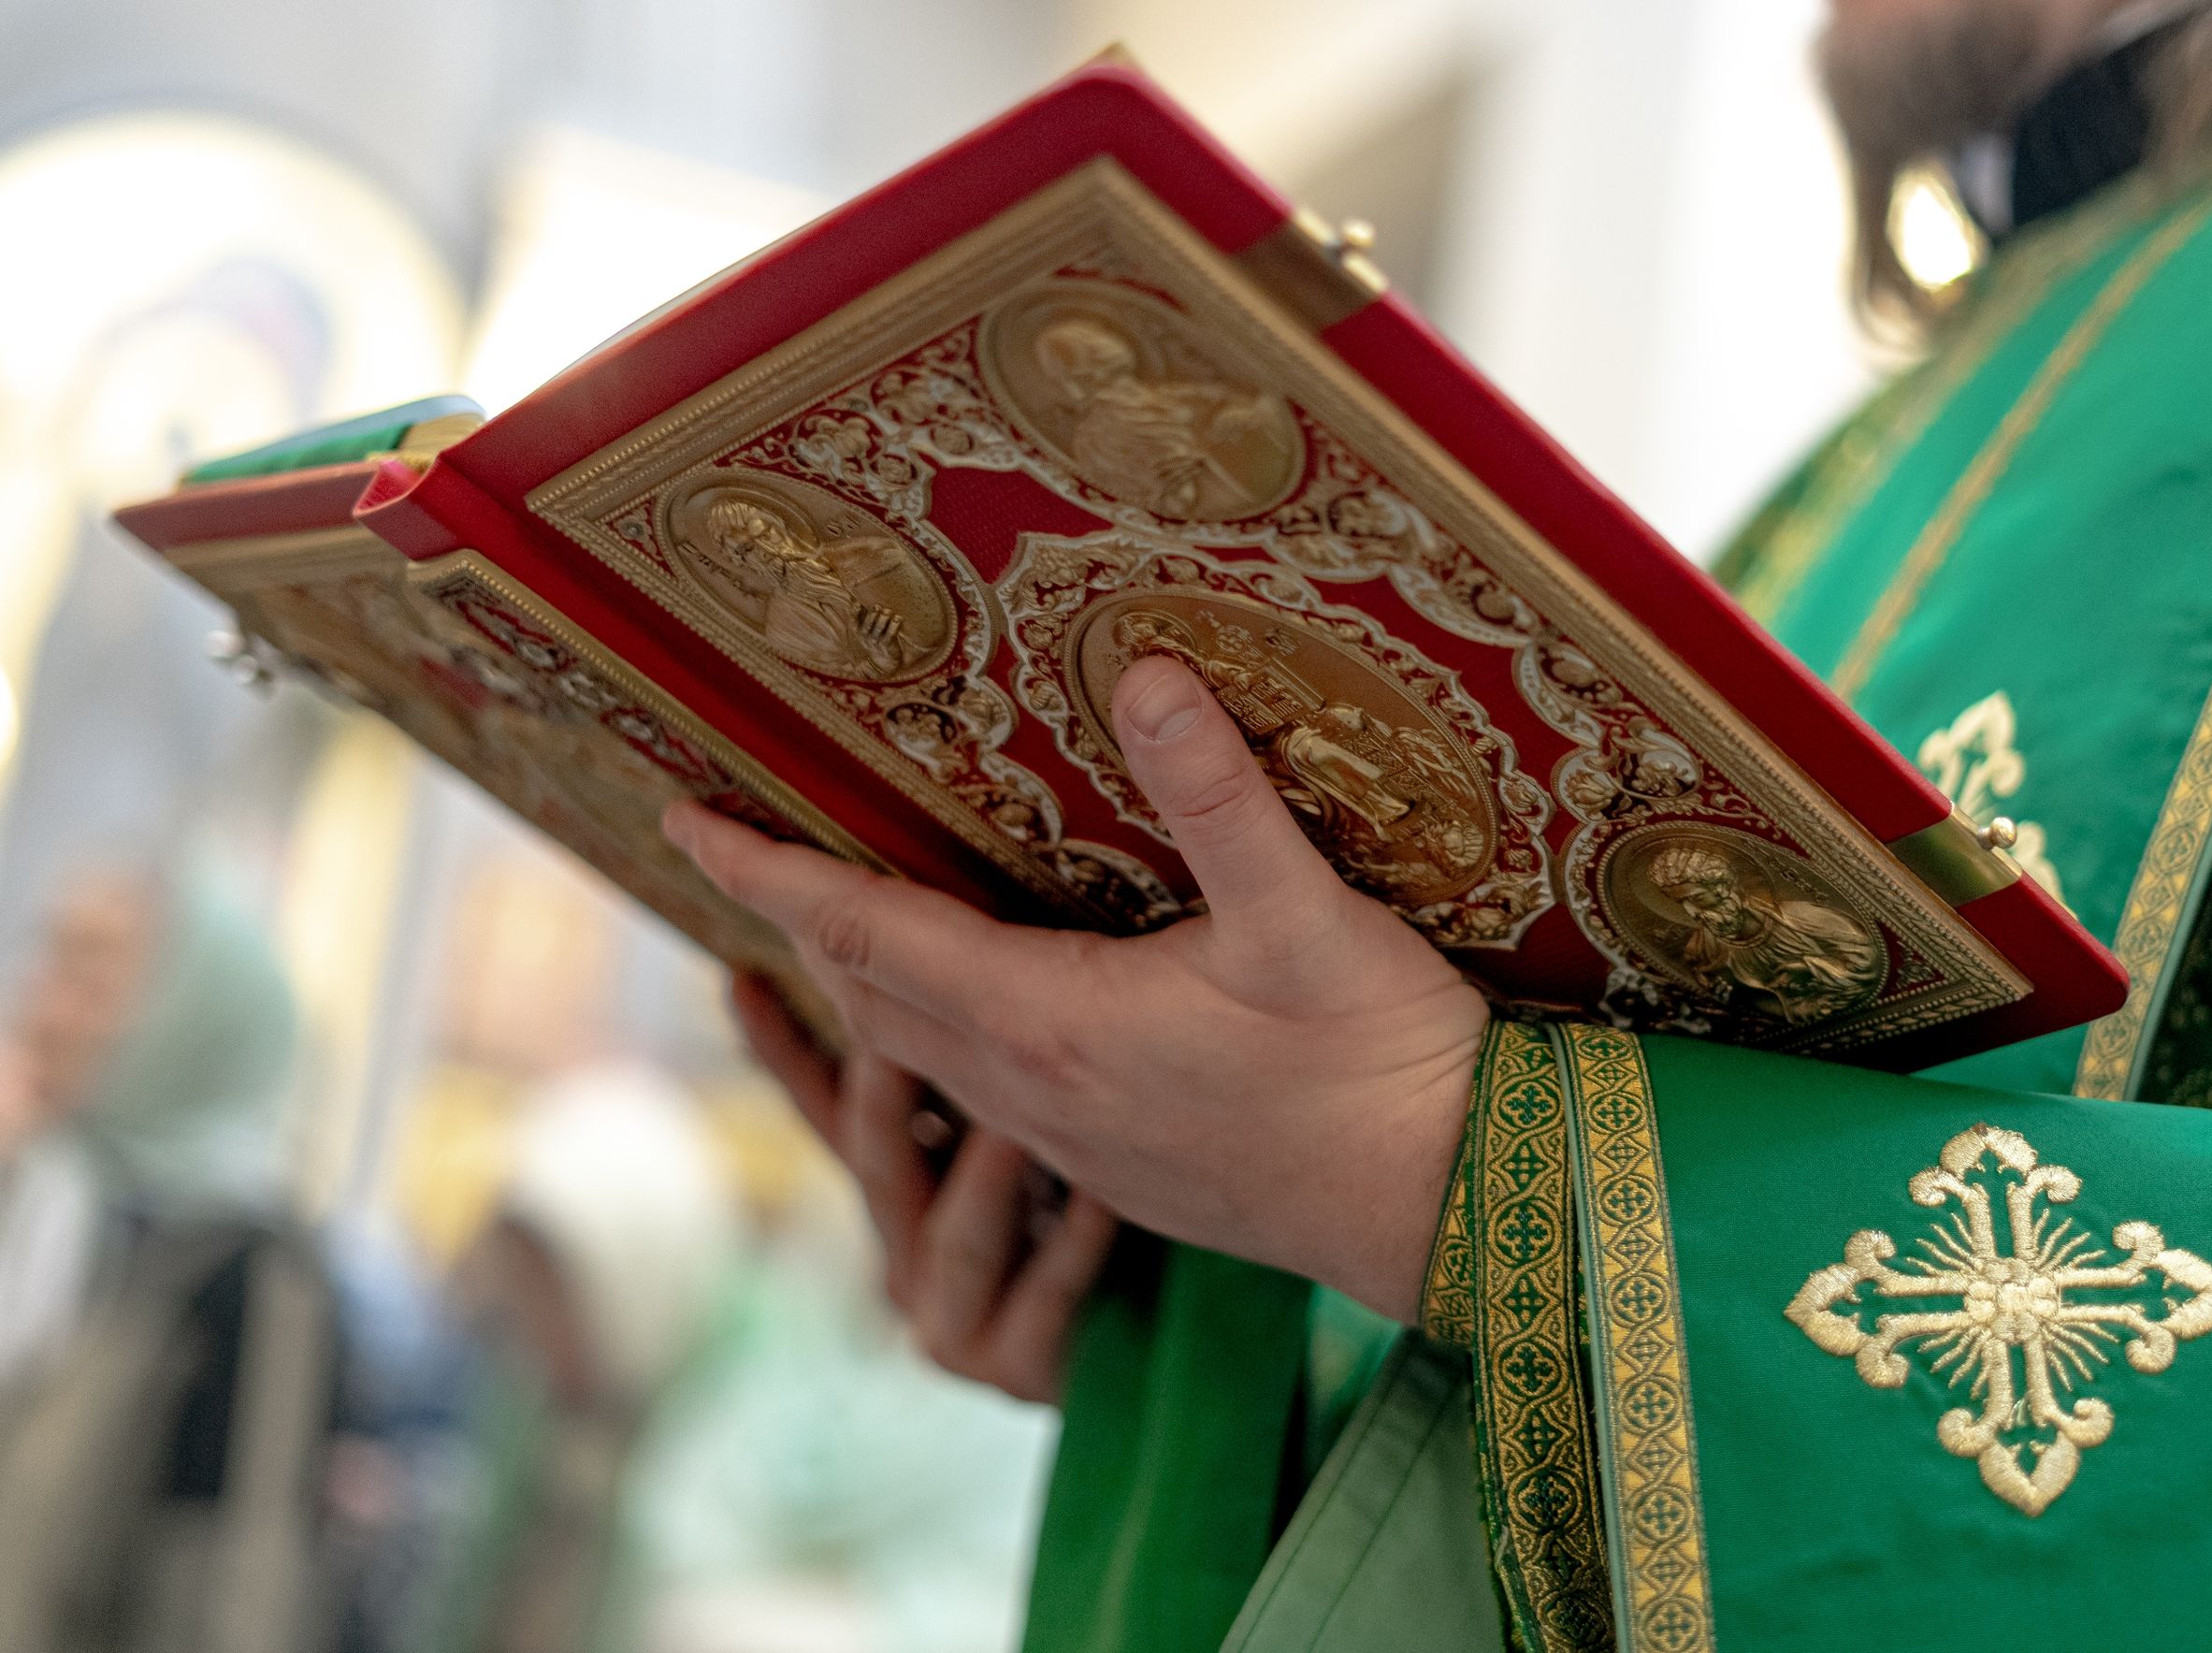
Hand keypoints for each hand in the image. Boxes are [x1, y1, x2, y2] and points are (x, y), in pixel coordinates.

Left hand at [667, 655, 1488, 1321]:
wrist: (1440, 1210)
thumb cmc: (1377, 1065)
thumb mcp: (1308, 918)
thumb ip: (1218, 798)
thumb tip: (1141, 673)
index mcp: (1050, 1020)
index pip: (865, 931)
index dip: (766, 871)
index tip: (680, 817)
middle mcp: (1033, 1089)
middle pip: (870, 993)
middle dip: (795, 919)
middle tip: (741, 846)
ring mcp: (1068, 1139)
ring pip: (919, 1051)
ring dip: (861, 979)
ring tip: (832, 915)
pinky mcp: (1113, 1166)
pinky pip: (977, 1092)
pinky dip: (931, 1031)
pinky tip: (970, 1007)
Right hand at [730, 972, 1115, 1402]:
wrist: (1165, 1331)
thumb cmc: (1116, 1192)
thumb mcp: (1031, 1118)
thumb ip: (984, 1054)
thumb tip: (975, 944)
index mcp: (903, 1191)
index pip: (824, 1106)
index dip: (781, 1047)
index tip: (737, 973)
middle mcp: (908, 1257)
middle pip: (875, 1156)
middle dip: (885, 1078)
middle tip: (897, 1003)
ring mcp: (954, 1322)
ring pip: (955, 1231)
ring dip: (986, 1170)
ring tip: (1015, 1115)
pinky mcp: (1019, 1369)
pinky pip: (1045, 1294)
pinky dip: (1073, 1244)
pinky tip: (1106, 1196)